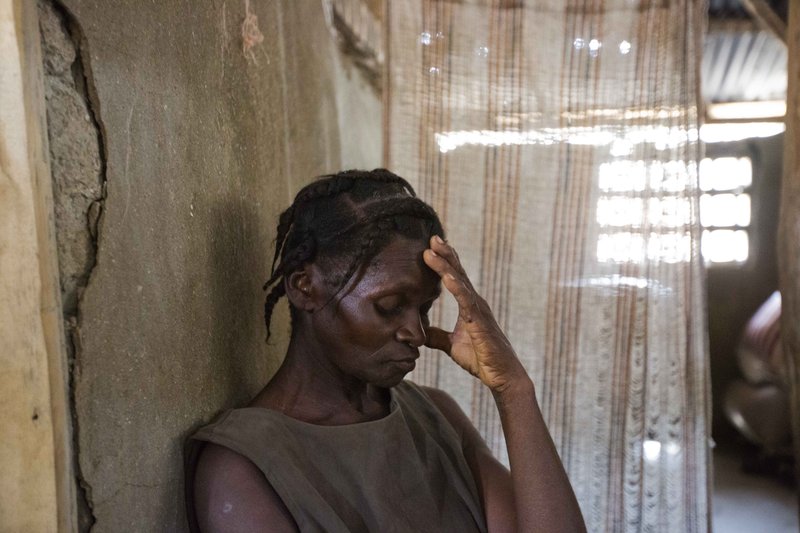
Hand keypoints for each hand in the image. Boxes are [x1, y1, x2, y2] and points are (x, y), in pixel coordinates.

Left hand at [422, 236, 527, 392]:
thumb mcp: (452, 346)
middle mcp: (475, 303)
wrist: (502, 377)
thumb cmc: (482, 359)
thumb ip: (437, 337)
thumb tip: (421, 332)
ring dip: (445, 266)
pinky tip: (447, 278)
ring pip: (461, 283)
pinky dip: (457, 288)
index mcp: (469, 305)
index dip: (444, 262)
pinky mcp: (481, 323)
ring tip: (432, 250)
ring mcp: (479, 311)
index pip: (454, 278)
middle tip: (432, 238)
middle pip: (458, 273)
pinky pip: (467, 302)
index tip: (430, 246)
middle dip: (445, 254)